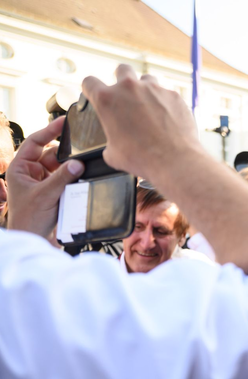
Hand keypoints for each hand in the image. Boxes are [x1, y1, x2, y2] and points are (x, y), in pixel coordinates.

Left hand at [6, 117, 84, 238]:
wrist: (33, 239)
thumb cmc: (28, 219)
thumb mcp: (45, 195)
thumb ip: (62, 177)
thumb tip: (78, 163)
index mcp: (20, 168)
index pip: (35, 142)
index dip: (49, 131)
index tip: (63, 122)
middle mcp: (30, 172)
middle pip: (51, 154)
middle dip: (64, 156)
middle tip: (78, 155)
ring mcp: (41, 181)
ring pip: (60, 167)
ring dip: (69, 169)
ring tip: (77, 174)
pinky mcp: (52, 191)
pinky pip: (65, 178)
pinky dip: (72, 179)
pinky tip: (78, 181)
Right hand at [81, 64, 199, 180]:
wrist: (175, 161)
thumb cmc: (142, 158)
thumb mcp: (113, 154)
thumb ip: (109, 140)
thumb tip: (114, 145)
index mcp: (107, 100)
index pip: (89, 82)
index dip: (90, 88)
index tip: (94, 93)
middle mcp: (129, 88)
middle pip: (122, 69)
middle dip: (122, 79)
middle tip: (126, 95)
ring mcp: (154, 89)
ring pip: (147, 79)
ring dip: (146, 90)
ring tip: (150, 108)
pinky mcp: (174, 95)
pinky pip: (167, 94)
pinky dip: (165, 103)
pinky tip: (168, 118)